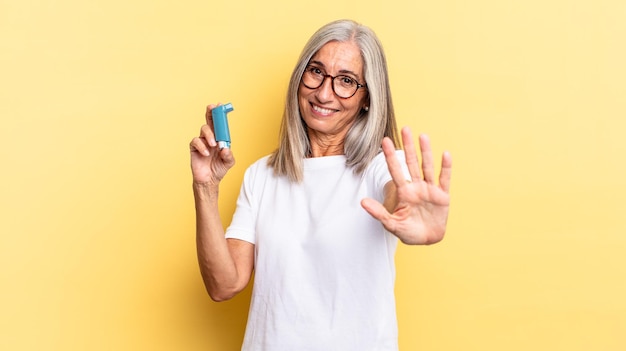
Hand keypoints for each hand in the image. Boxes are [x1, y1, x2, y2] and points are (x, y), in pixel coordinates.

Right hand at [189, 104, 235, 184]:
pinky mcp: (194, 148)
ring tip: (214, 145)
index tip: (220, 106)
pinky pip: (196, 141)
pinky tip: (206, 153)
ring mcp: (202, 141)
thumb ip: (229, 155)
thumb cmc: (219, 169)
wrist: (209, 180)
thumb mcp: (228, 162)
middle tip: (212, 107)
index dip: (219, 115)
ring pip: (203, 130)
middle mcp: (211, 137)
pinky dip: (202, 146)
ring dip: (209, 135)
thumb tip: (225, 148)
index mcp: (220, 138)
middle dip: (211, 113)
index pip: (220, 124)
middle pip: (209, 121)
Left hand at [361, 127, 451, 244]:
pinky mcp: (442, 196)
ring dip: (425, 152)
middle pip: (411, 163)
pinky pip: (444, 179)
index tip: (385, 140)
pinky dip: (445, 168)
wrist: (426, 240)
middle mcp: (416, 187)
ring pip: (427, 167)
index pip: (395, 170)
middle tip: (405, 128)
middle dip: (408, 146)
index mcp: (403, 192)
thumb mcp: (391, 224)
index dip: (390, 156)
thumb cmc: (408, 231)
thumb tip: (362, 202)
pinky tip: (445, 154)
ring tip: (423, 136)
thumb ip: (378, 213)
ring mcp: (430, 190)